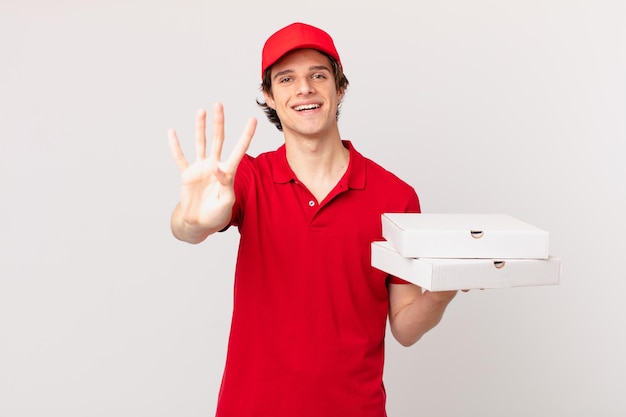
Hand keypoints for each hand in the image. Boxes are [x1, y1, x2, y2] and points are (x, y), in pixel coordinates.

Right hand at [168, 103, 256, 238]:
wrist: (199, 224)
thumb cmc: (217, 214)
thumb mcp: (226, 201)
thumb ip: (225, 183)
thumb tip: (216, 167)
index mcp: (228, 172)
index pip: (239, 150)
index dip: (246, 135)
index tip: (253, 120)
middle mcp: (214, 165)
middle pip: (218, 139)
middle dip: (219, 122)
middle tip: (218, 105)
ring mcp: (200, 168)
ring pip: (201, 143)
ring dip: (200, 127)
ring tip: (201, 111)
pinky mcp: (187, 174)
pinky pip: (180, 158)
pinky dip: (175, 146)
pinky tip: (172, 133)